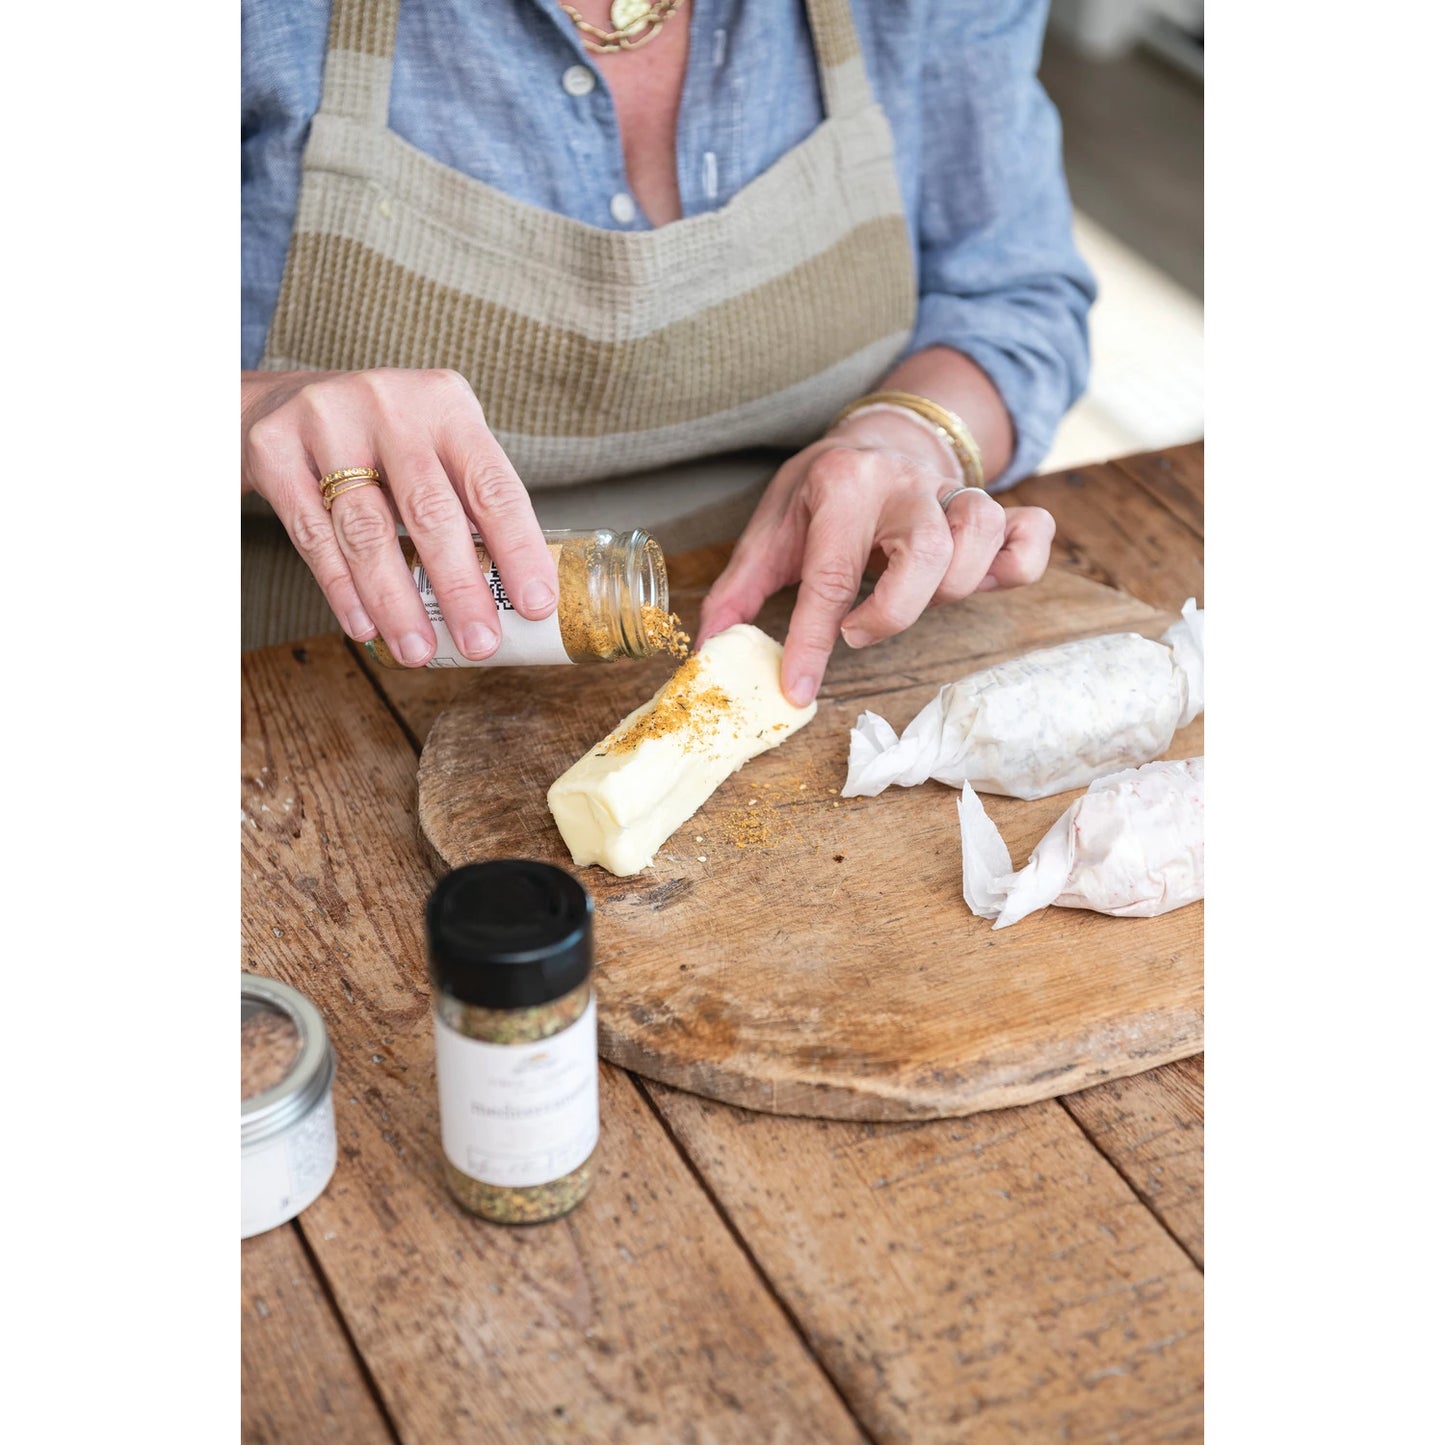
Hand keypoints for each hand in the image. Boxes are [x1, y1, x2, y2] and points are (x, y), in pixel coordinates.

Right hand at [241, 368, 556, 665]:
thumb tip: (512, 591)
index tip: (536, 604)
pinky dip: (342, 589)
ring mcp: (326, 422)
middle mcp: (389, 404)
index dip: (518, 548)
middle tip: (479, 643)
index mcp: (445, 403)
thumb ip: (466, 500)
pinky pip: (314, 535)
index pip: (491, 485)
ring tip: (418, 651)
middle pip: (430, 510)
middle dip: (459, 588)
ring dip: (396, 602)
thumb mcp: (433, 443)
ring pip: (367, 530)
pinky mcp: (274, 450)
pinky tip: (365, 627)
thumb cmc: (380, 438)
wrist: (277, 400)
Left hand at [697, 411, 1055, 704]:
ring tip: (913, 598)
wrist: (873, 440)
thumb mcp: (770, 529)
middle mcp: (907, 483)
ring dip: (954, 588)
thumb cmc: (820, 494)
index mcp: (843, 484)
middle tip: (858, 629)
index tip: (798, 687)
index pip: (832, 574)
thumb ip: (740, 588)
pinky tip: (984, 581)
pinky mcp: (993, 509)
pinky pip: (1032, 532)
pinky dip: (1021, 563)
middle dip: (895, 611)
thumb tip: (711, 647)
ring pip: (983, 537)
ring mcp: (955, 494)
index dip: (813, 641)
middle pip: (930, 554)